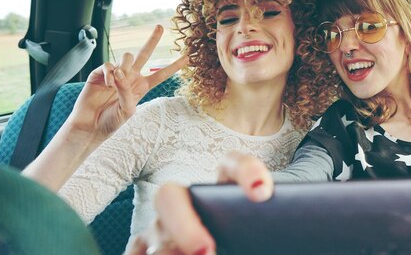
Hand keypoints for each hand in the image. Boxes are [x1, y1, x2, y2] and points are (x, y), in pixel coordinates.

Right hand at [70, 25, 186, 140]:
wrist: (90, 126)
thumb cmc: (111, 121)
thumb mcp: (127, 110)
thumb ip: (127, 91)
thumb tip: (120, 72)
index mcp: (142, 87)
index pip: (161, 74)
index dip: (174, 66)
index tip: (188, 57)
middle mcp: (131, 77)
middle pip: (144, 54)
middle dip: (152, 40)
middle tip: (160, 27)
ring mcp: (116, 74)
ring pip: (126, 57)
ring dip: (124, 66)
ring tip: (118, 80)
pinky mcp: (100, 73)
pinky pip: (108, 65)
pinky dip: (109, 73)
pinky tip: (107, 85)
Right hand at [125, 153, 273, 254]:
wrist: (221, 242)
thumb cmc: (244, 238)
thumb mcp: (253, 231)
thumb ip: (259, 227)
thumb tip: (275, 229)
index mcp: (221, 189)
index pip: (231, 165)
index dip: (246, 171)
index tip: (262, 192)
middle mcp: (184, 200)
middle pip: (171, 196)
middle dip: (185, 223)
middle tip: (207, 250)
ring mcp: (159, 225)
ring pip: (153, 232)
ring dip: (167, 249)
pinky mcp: (142, 246)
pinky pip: (135, 253)